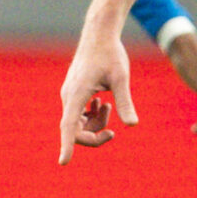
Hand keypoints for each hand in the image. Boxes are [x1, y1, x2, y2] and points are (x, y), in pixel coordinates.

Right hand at [57, 20, 134, 161]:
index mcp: (76, 94)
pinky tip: (103, 103)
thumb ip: (125, 102)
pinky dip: (91, 115)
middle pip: (74, 130)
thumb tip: (132, 124)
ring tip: (110, 107)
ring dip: (95, 123)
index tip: (64, 162)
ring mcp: (69, 95)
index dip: (67, 145)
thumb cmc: (110, 53)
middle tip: (113, 131)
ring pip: (77, 123)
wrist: (98, 35)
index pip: (69, 126)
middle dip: (93, 135)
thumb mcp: (121, 78)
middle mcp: (68, 96)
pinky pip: (78, 114)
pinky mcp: (72, 92)